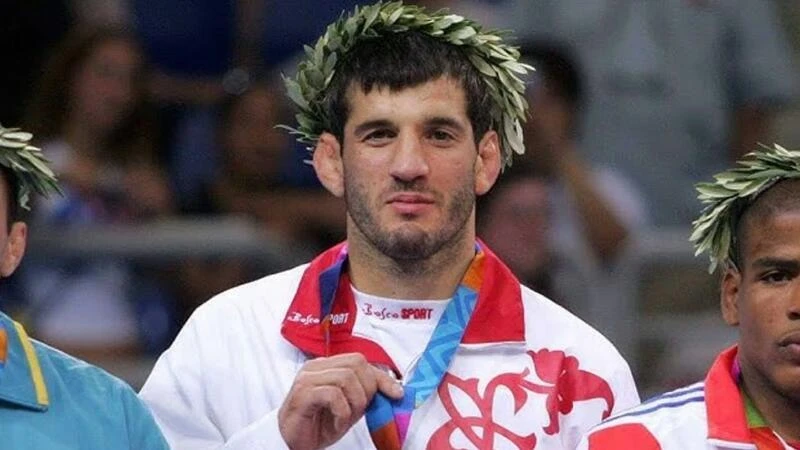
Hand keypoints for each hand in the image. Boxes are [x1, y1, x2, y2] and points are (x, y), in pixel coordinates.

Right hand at [278, 353, 403, 449]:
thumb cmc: (319, 424)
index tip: (397, 394)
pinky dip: (341, 412)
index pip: (361, 361)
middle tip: (358, 411)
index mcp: (328, 366)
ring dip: (354, 403)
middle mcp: (317, 367)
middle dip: (366, 390)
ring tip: (346, 418)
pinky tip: (336, 423)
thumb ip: (365, 394)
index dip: (382, 378)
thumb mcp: (350, 407)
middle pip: (357, 364)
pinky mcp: (302, 393)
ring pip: (346, 378)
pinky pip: (333, 394)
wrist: (292, 442)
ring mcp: (308, 378)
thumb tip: (393, 389)